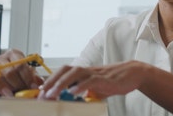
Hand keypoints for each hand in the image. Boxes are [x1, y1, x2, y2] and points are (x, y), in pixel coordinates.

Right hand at [0, 49, 42, 96]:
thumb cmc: (21, 73)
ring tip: (9, 94)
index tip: (32, 87)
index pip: (20, 64)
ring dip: (2, 86)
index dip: (27, 77)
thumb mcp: (30, 73)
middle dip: (16, 83)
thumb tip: (39, 83)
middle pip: (7, 70)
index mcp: (14, 53)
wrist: (11, 74)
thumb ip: (35, 77)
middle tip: (22, 92)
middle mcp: (1, 58)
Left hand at [38, 60, 152, 99]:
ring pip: (75, 73)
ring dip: (62, 83)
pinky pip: (90, 80)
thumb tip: (72, 102)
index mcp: (84, 73)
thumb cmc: (114, 81)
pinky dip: (81, 86)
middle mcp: (88, 71)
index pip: (64, 72)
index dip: (51, 80)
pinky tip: (73, 93)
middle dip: (52, 81)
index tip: (40, 91)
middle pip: (66, 70)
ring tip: (52, 94)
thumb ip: (84, 93)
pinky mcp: (105, 79)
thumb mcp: (96, 88)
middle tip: (42, 94)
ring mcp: (96, 73)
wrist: (133, 74)